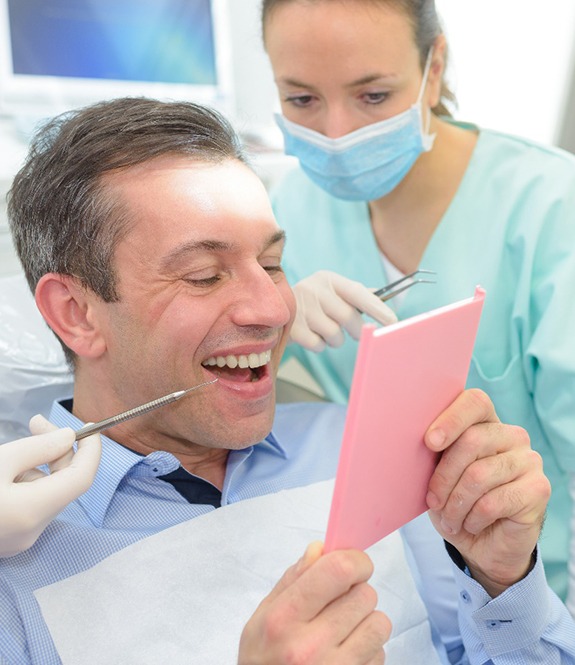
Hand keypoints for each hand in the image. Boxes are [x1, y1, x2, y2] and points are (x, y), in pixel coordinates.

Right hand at [0, 415, 100, 556]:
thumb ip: (37, 448)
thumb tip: (69, 437)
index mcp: (33, 511)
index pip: (82, 478)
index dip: (91, 450)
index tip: (89, 426)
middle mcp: (32, 530)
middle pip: (65, 484)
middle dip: (59, 449)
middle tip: (37, 421)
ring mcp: (20, 538)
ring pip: (47, 492)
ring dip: (40, 463)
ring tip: (17, 443)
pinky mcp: (8, 539)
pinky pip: (31, 504)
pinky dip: (27, 481)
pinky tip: (7, 466)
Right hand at [238, 542, 389, 663]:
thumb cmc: (262, 659)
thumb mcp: (262, 617)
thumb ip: (292, 580)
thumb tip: (320, 549)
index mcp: (284, 618)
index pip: (339, 571)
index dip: (355, 560)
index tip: (354, 564)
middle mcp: (310, 646)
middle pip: (365, 594)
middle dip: (356, 593)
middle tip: (339, 604)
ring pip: (379, 623)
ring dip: (366, 622)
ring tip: (343, 631)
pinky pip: (381, 654)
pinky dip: (369, 651)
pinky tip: (346, 655)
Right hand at [289, 271, 396, 351]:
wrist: (274, 307)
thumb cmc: (313, 302)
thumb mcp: (332, 292)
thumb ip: (356, 295)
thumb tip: (384, 297)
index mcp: (328, 279)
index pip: (357, 292)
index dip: (376, 307)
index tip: (393, 321)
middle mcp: (314, 289)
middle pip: (347, 317)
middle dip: (356, 330)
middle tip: (354, 333)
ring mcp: (300, 308)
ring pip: (334, 334)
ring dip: (335, 339)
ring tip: (325, 331)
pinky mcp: (291, 327)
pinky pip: (318, 345)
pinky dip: (319, 345)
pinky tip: (311, 335)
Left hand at [424, 389, 549, 595]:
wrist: (484, 544)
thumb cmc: (455, 501)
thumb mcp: (437, 474)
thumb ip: (434, 451)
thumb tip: (415, 435)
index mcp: (485, 422)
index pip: (475, 402)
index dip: (451, 419)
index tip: (430, 442)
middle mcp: (512, 435)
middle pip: (471, 440)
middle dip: (444, 476)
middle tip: (433, 501)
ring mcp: (529, 460)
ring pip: (479, 474)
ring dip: (455, 504)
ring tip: (449, 519)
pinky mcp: (539, 488)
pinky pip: (494, 501)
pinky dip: (473, 518)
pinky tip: (471, 524)